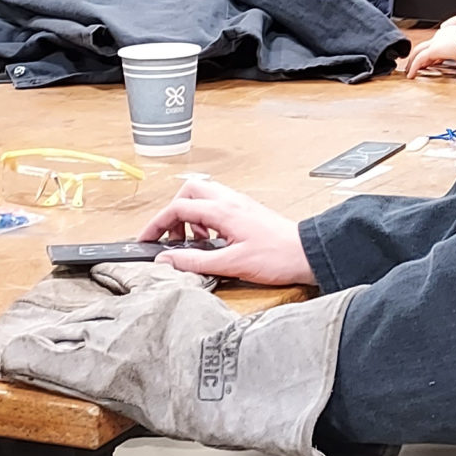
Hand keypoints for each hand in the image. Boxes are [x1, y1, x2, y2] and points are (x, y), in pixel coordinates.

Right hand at [140, 173, 313, 284]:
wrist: (309, 253)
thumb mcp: (231, 264)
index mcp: (223, 210)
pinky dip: (207, 219)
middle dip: (173, 213)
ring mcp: (240, 204)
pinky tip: (213, 240)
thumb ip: (196, 261)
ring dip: (191, 216)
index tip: (146, 239)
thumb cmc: (278, 257)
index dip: (157, 224)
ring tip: (195, 242)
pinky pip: (217, 205)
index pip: (177, 208)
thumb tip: (167, 261)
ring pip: (203, 196)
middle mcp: (230, 201)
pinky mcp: (248, 212)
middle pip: (188, 191)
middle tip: (172, 238)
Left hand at [396, 9, 455, 78]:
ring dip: (413, 61)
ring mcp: (437, 41)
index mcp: (450, 32)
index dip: (432, 54)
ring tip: (409, 71)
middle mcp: (442, 34)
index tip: (431, 63)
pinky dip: (414, 67)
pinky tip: (411, 75)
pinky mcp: (434, 49)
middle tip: (414, 66)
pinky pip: (420, 59)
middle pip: (425, 46)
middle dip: (418, 56)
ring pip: (419, 51)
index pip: (437, 43)